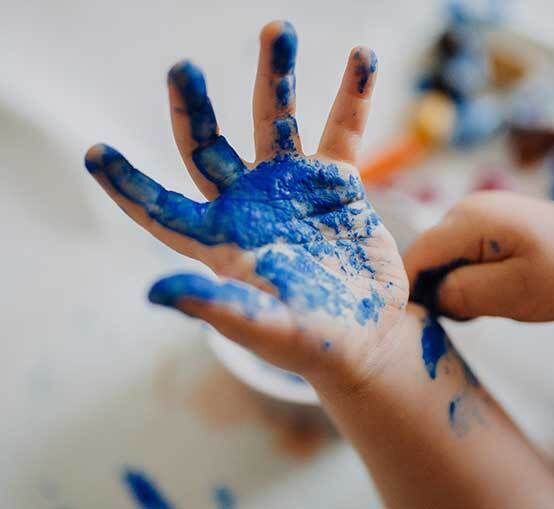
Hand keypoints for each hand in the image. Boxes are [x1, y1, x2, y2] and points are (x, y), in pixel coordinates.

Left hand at [84, 21, 407, 389]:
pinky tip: (362, 58)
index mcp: (221, 241)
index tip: (96, 152)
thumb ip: (219, 306)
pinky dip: (351, 96)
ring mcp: (292, 187)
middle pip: (209, 146)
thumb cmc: (313, 341)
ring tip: (279, 30)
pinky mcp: (335, 182)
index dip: (128, 184)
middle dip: (195, 107)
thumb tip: (154, 292)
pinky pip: (342, 130)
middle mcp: (249, 204)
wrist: (367, 332)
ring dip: (276, 77)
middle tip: (183, 68)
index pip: (162, 209)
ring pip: (275, 121)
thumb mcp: (266, 327)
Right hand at [405, 191, 553, 320]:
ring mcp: (477, 211)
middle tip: (468, 314)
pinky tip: (491, 287)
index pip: (416, 254)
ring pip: (441, 256)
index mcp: (471, 218)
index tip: (419, 320)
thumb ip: (460, 294)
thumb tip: (428, 296)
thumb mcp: (512, 294)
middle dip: (437, 288)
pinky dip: (465, 275)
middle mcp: (467, 207)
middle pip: (427, 254)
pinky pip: (458, 252)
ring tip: (486, 302)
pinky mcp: (486, 221)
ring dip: (452, 284)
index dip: (409, 288)